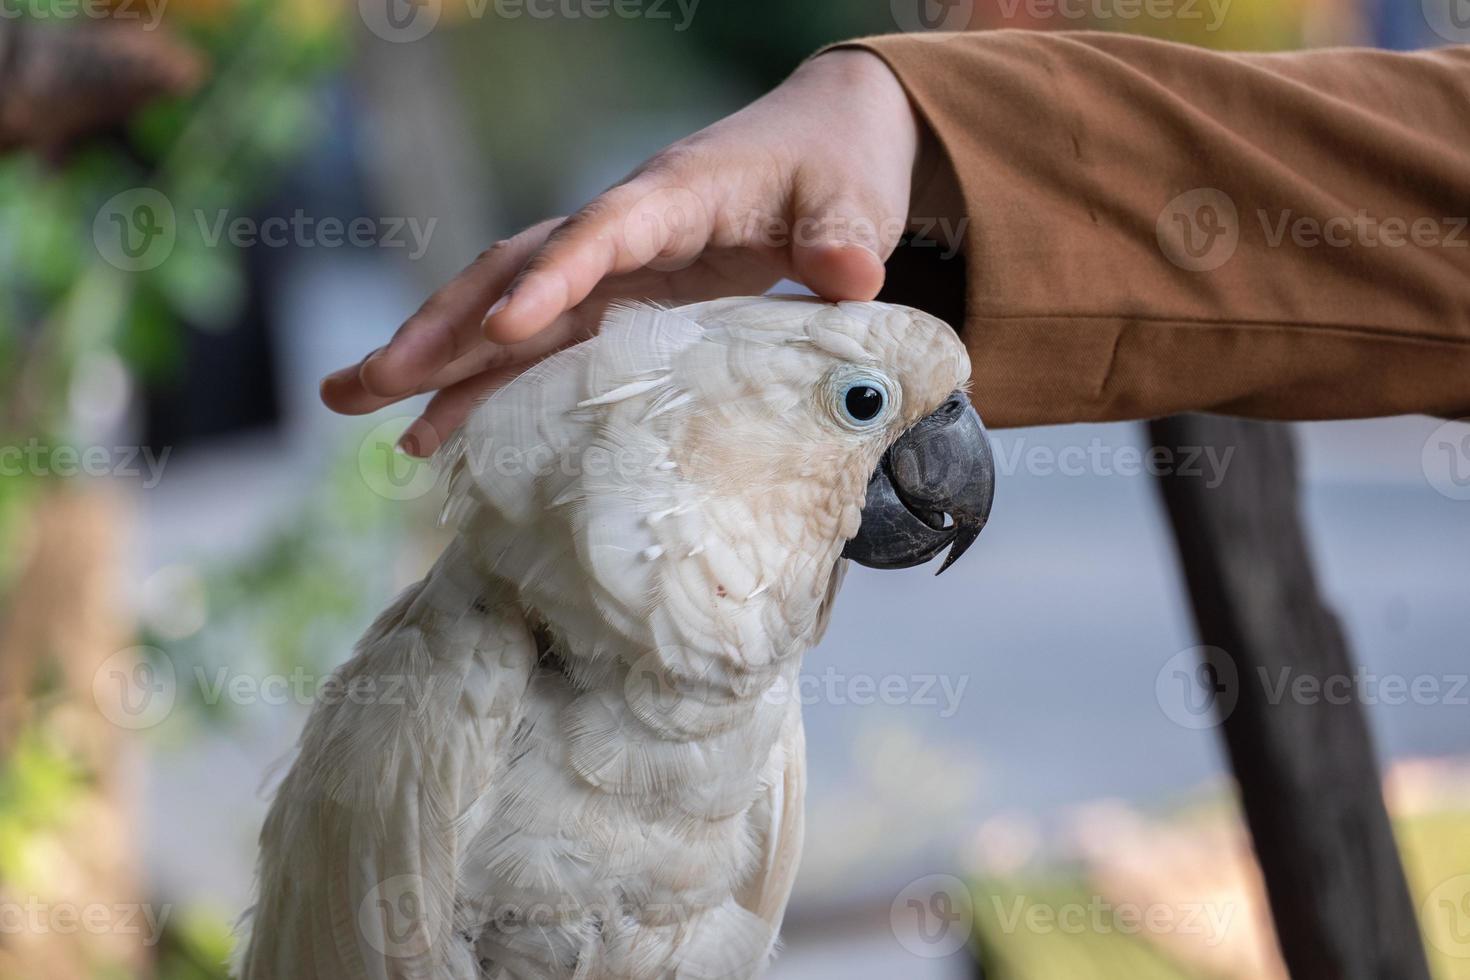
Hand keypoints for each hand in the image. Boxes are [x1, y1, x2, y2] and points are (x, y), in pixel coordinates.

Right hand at [321, 49, 932, 455]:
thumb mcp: (854, 194)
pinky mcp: (618, 299)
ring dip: (438, 360)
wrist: (827, 140)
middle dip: (440, 327)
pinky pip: (541, 343)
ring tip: (362, 409)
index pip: (599, 234)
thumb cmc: (837, 161)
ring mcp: (612, 266)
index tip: (501, 329)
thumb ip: (844, 233)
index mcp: (675, 193)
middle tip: (364, 383)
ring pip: (505, 309)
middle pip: (513, 271)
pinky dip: (491, 383)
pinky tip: (441, 428)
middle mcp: (622, 229)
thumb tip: (845, 277)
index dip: (549, 280)